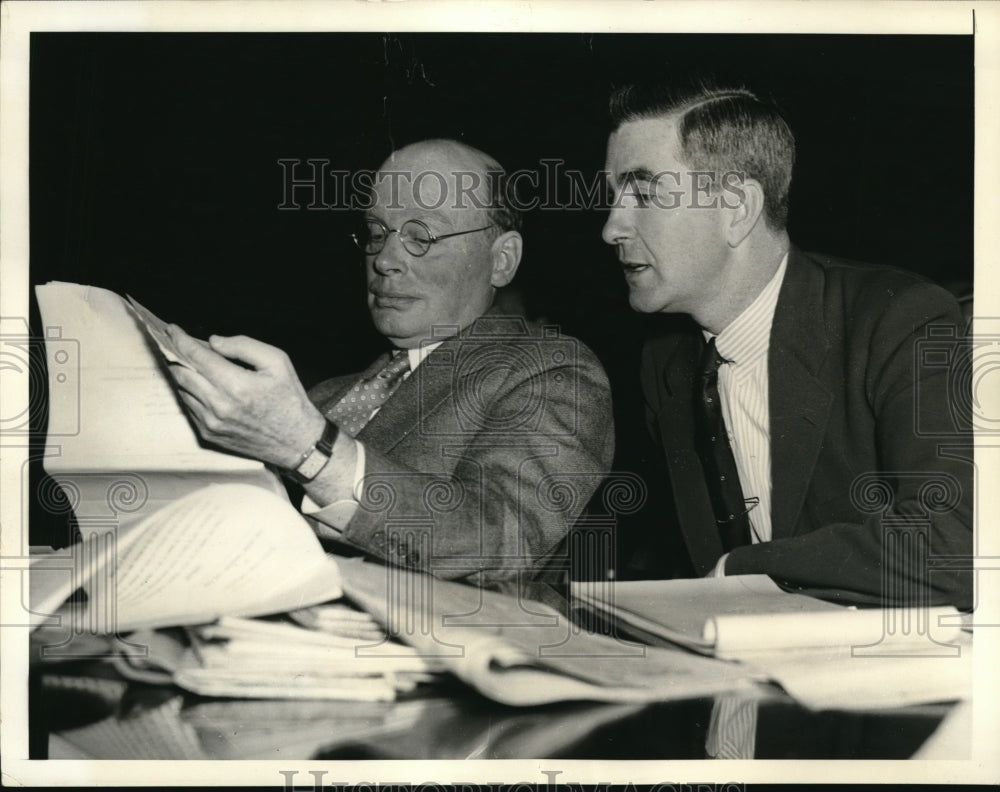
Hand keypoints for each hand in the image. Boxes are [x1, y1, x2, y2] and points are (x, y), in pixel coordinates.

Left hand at [165, 325, 325, 468]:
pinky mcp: (208, 434)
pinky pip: (189, 408)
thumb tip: (213, 341)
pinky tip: (203, 385)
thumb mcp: (277, 362)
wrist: (296, 441)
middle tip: (177, 344)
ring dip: (183, 374)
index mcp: (236, 385)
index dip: (180, 340)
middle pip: (181, 373)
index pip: (196, 356)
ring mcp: (211, 422)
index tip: (172, 329)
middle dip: (176, 355)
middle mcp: (219, 406)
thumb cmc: (289, 399)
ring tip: (191, 363)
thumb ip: (244, 346)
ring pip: (182, 390)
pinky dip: (191, 392)